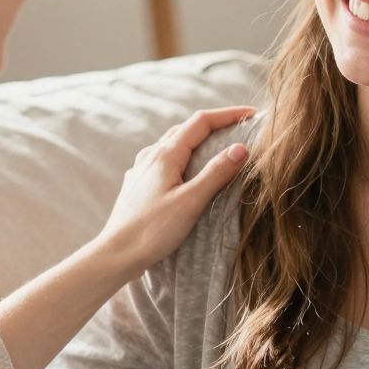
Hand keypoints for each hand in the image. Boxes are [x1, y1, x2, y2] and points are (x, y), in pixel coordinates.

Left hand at [98, 107, 252, 278]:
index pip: (201, 122)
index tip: (252, 114)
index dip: (228, 115)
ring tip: (218, 146)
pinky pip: (164, 160)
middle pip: (187, 129)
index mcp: (165, 155)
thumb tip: (241, 148)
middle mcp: (150, 156)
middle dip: (215, 125)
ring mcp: (141, 169)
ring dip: (198, 140)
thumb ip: (216, 173)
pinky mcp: (138, 184)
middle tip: (240, 128)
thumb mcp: (190, 202)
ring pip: (173, 144)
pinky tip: (186, 170)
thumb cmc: (152, 231)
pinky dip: (183, 156)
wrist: (116, 254)